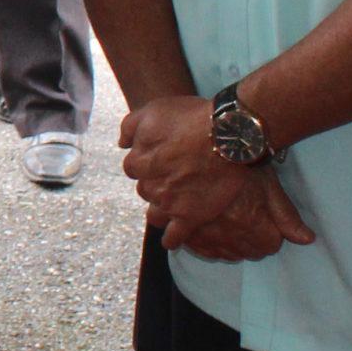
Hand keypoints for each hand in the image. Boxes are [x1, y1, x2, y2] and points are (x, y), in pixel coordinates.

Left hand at [117, 92, 253, 229]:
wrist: (229, 135)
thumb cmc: (192, 119)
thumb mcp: (154, 111)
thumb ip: (130, 126)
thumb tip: (122, 143)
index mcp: (139, 161)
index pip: (133, 167)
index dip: (147, 161)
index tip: (161, 158)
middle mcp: (151, 185)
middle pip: (145, 189)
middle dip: (156, 184)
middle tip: (174, 176)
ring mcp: (170, 203)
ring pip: (154, 214)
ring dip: (160, 210)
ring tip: (172, 205)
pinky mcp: (191, 216)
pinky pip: (174, 236)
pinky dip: (171, 238)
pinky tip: (172, 239)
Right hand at [169, 169, 316, 259]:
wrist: (206, 146)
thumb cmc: (240, 163)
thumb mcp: (269, 185)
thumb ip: (287, 216)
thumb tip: (307, 240)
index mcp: (249, 220)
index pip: (270, 245)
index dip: (271, 233)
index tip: (265, 220)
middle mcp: (226, 231)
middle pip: (249, 252)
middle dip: (252, 240)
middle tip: (248, 219)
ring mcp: (203, 232)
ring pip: (226, 253)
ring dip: (231, 244)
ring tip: (229, 224)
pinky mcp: (185, 229)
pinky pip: (203, 250)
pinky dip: (209, 245)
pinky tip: (212, 231)